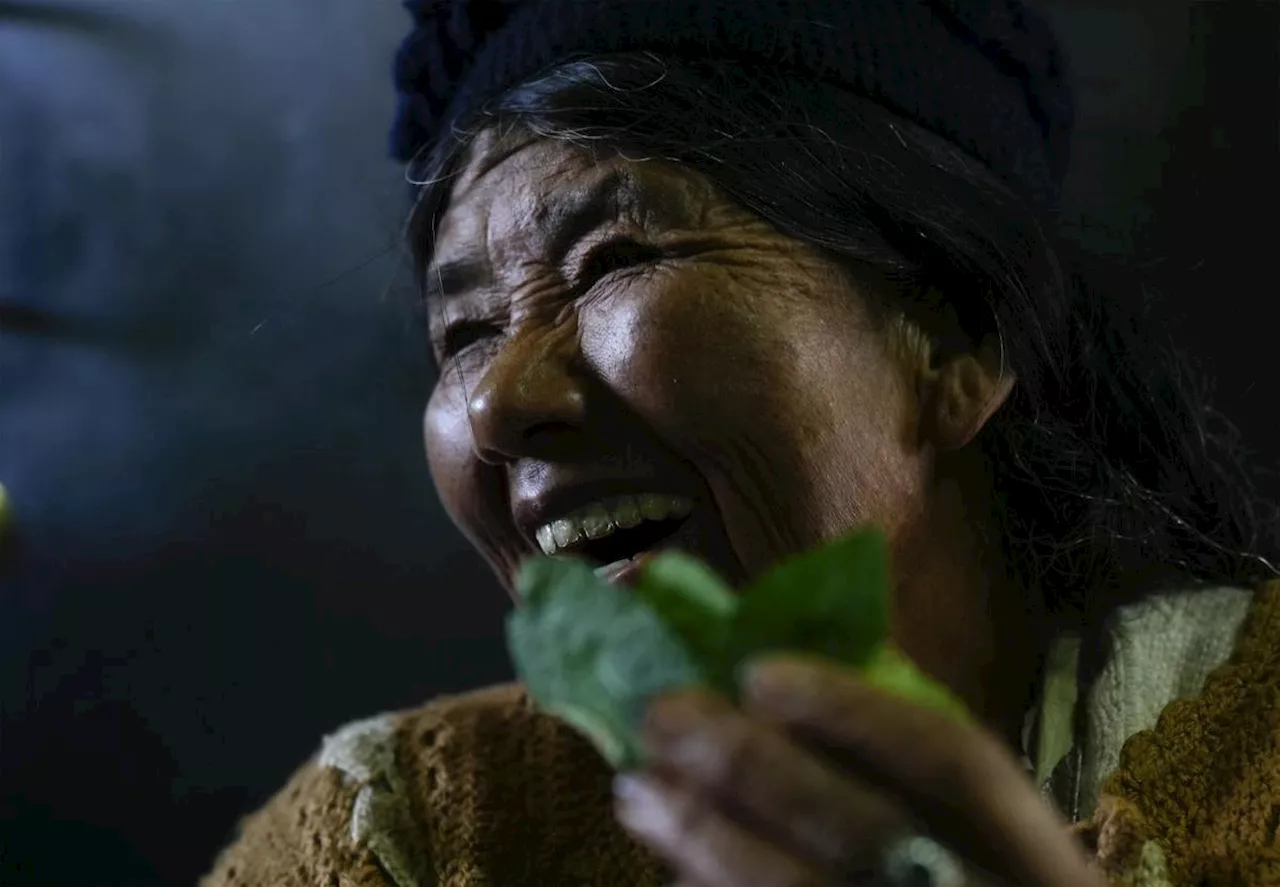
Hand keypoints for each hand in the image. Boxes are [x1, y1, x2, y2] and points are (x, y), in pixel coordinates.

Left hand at [613, 655, 1102, 886]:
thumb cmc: (974, 876)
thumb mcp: (978, 826)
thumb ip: (901, 758)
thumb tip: (778, 671)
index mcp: (1035, 848)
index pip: (954, 763)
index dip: (854, 712)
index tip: (757, 672)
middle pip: (861, 833)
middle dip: (753, 768)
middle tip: (663, 712)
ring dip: (708, 837)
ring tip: (638, 784)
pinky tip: (672, 860)